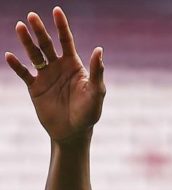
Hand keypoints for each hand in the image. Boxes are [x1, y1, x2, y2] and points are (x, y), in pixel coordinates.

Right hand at [5, 7, 104, 142]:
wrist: (74, 132)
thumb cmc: (89, 113)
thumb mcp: (96, 92)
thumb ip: (97, 72)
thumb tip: (99, 50)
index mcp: (74, 65)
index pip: (66, 41)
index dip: (62, 26)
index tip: (56, 10)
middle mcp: (58, 67)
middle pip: (47, 44)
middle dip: (40, 30)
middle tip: (32, 16)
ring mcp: (46, 76)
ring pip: (34, 55)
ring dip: (27, 42)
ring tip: (19, 27)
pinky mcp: (35, 88)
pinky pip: (24, 74)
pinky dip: (17, 65)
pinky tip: (10, 56)